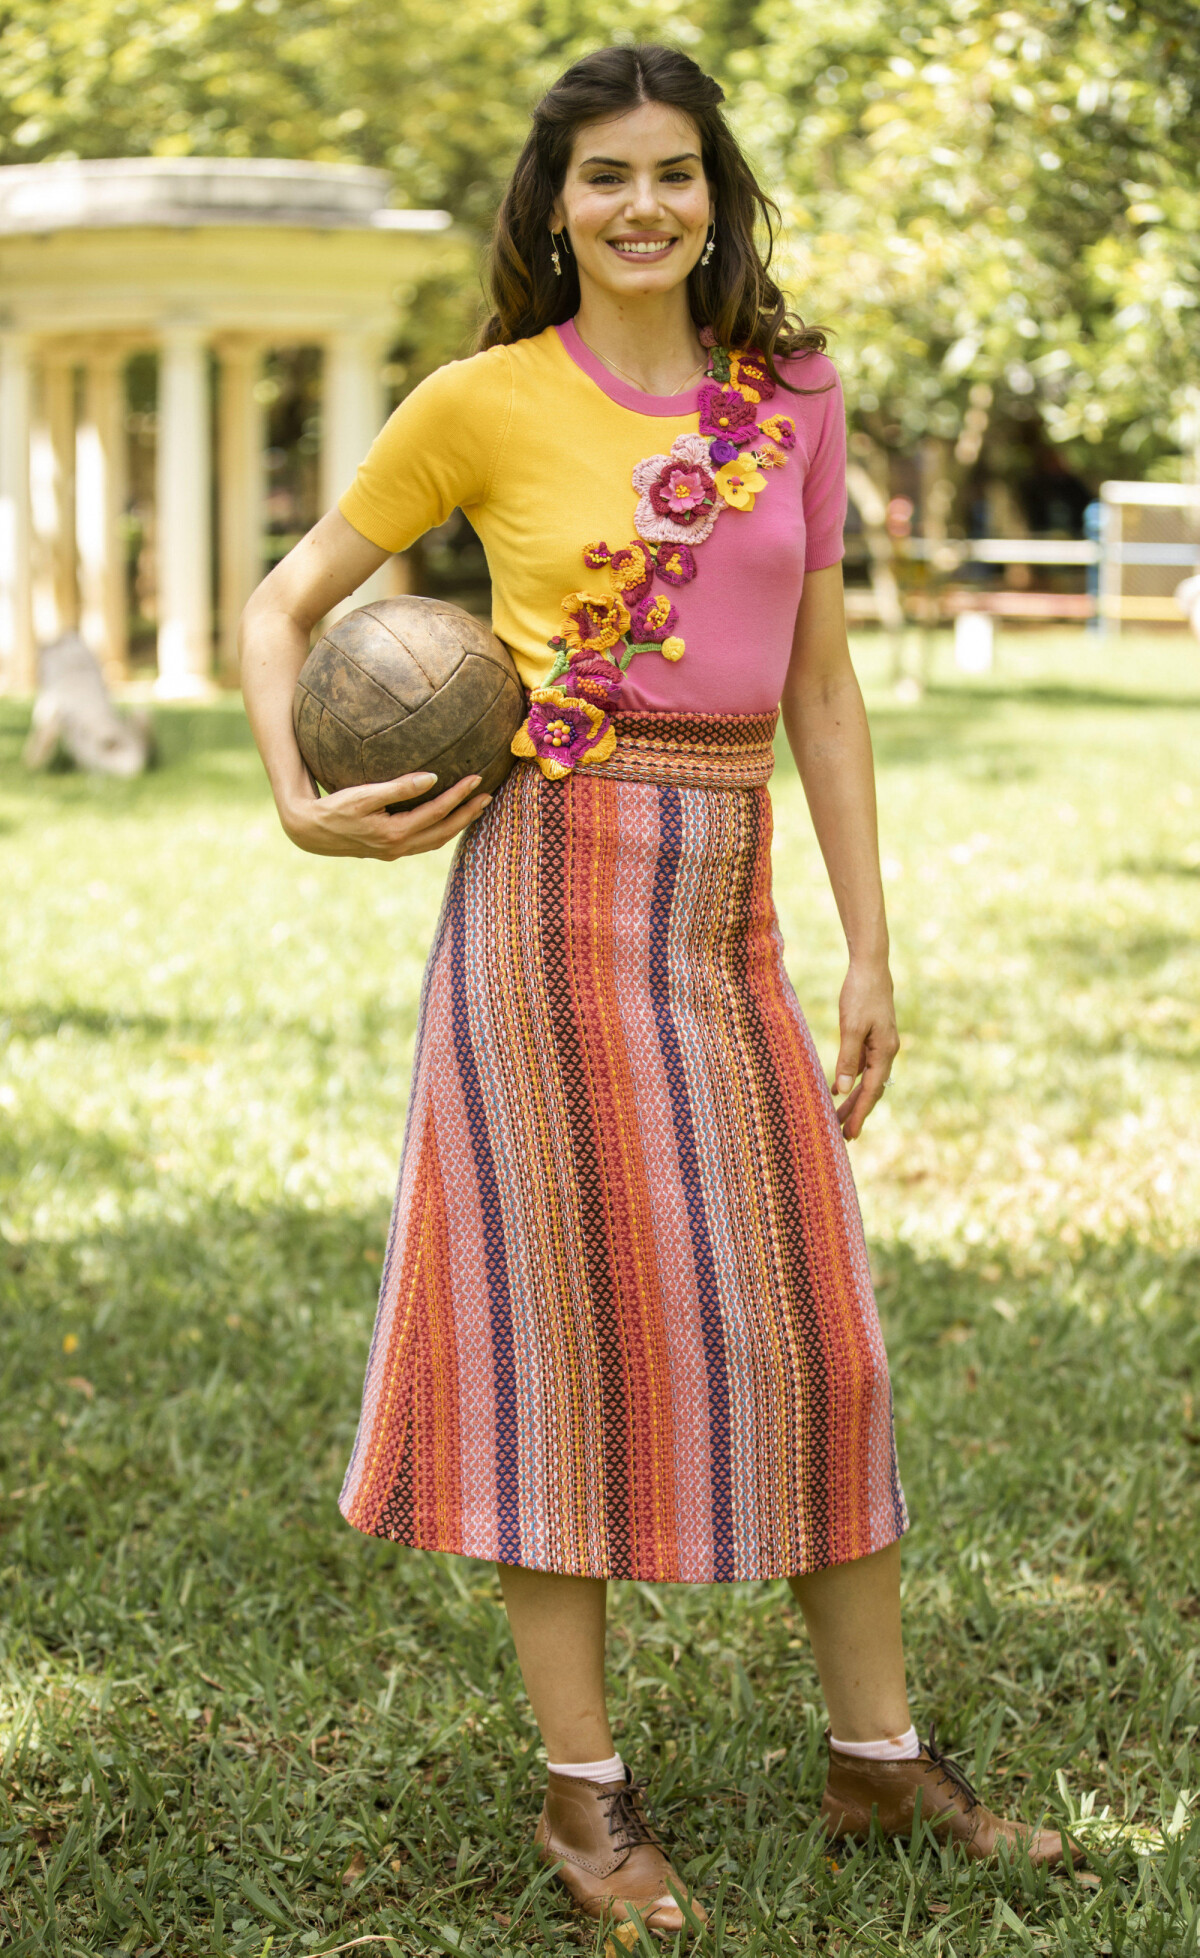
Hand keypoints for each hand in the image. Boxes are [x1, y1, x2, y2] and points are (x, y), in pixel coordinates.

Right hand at [281, 770, 492, 858]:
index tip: (477, 778)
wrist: (309, 831)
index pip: (437, 812)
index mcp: (395, 833)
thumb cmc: (333, 808)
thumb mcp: (363, 794)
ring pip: (436, 841)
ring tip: (476, 808)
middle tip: (488, 797)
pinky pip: (424, 842)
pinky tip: (447, 820)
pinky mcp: (389, 850)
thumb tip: (433, 778)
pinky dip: (441, 831)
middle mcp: (398, 847)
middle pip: (444, 831)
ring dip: (458, 825)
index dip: (460, 796)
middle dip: (468, 814)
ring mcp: (394, 852)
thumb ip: (399, 787)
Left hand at [831, 958, 898, 1140]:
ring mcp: (882, 1045)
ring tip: (840, 1118)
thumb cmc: (860, 994)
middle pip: (872, 1089)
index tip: (849, 1134)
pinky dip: (853, 1081)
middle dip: (858, 1112)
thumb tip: (841, 1089)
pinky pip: (864, 1067)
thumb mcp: (851, 1027)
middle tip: (844, 1136)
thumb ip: (847, 1058)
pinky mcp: (874, 1038)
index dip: (860, 1114)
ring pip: (868, 1080)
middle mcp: (887, 1052)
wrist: (871, 968)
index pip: (871, 1091)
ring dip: (855, 1099)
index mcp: (884, 1051)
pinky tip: (840, 1090)